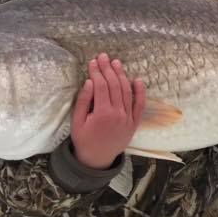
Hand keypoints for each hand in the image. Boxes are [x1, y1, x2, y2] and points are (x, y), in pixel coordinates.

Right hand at [71, 54, 144, 169]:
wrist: (97, 159)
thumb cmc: (84, 140)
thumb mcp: (77, 122)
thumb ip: (83, 101)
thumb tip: (89, 82)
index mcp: (102, 113)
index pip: (101, 86)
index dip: (97, 72)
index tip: (93, 62)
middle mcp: (118, 114)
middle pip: (114, 85)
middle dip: (108, 69)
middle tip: (103, 57)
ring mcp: (128, 118)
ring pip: (127, 91)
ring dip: (122, 75)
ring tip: (116, 63)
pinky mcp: (134, 123)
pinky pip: (140, 105)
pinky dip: (140, 92)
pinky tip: (137, 80)